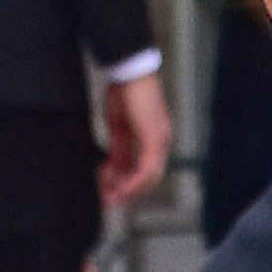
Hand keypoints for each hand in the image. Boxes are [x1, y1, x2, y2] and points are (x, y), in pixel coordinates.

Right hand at [97, 62, 171, 211]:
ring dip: (129, 191)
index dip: (127, 183)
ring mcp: (161, 141)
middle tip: (109, 201)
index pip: (143, 168)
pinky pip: (147, 170)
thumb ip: (118, 150)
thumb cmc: (123, 91)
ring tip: (112, 198)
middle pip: (149, 178)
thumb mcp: (118, 126)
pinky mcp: (155, 140)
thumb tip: (113, 169)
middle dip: (128, 192)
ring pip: (149, 178)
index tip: (110, 191)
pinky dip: (133, 183)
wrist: (129, 70)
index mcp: (153, 138)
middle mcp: (162, 142)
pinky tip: (121, 189)